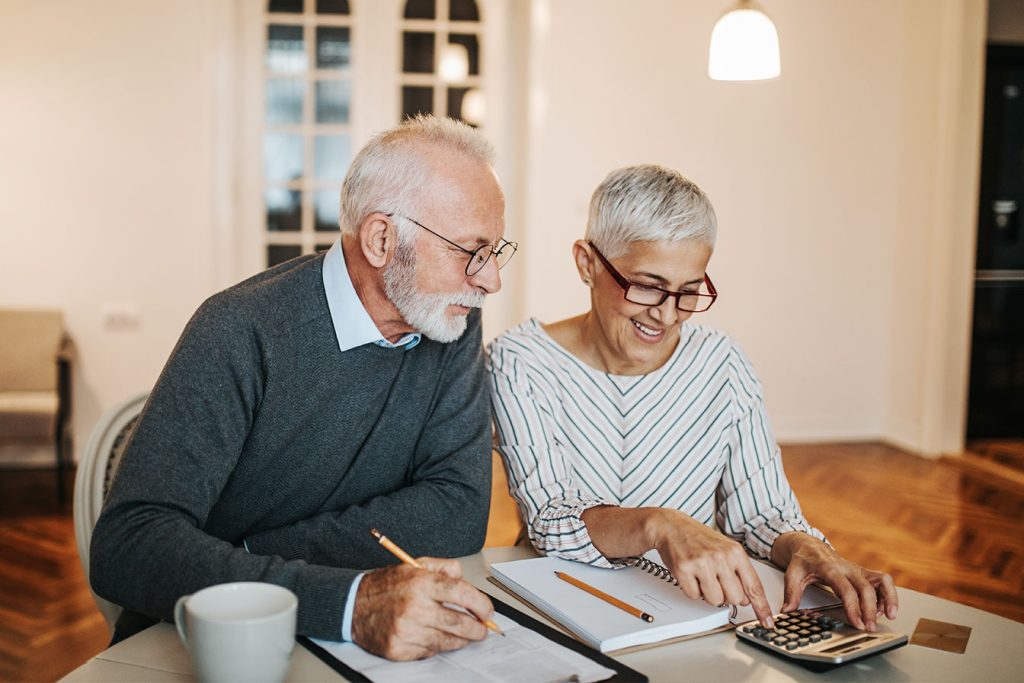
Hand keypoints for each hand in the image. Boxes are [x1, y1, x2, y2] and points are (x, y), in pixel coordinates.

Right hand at [351, 557, 494, 659]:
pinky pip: (429, 651)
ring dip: (461, 640)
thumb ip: (443, 567)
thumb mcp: (415, 565)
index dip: (482, 605)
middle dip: (477, 628)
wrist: (353, 606)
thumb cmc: (386, 586)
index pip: (462, 594)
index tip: (488, 612)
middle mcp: (415, 607)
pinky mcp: (399, 649)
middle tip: (483, 629)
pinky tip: (438, 638)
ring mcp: (406, 631)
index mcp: (421, 583)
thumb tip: (465, 578)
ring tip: (466, 635)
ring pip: (447, 641)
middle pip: (459, 623)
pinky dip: (438, 646)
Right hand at [651, 510, 774, 627]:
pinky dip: (692, 590)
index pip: (754, 586)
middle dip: (727, 597)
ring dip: (708, 595)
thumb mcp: (726, 549)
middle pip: (735, 599)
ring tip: (702, 578)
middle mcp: (721, 557)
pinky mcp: (684, 569)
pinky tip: (691, 576)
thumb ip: (739, 573)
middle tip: (717, 584)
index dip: (761, 607)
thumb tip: (747, 599)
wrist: (672, 526)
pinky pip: (694, 596)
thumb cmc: (699, 538)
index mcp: (735, 552)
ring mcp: (702, 563)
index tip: (767, 621)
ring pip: (715, 600)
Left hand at [772, 533, 897, 630]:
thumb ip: (791, 593)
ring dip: (889, 598)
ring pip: (882, 580)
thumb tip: (787, 611)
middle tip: (869, 627)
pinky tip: (884, 609)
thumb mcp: (792, 574)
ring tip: (889, 616)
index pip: (846, 589)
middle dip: (870, 609)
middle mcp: (847, 568)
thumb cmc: (803, 560)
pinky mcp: (863, 573)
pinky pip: (882, 581)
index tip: (857, 622)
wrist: (809, 546)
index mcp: (830, 568)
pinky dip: (888, 595)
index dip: (853, 606)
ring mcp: (857, 570)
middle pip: (866, 588)